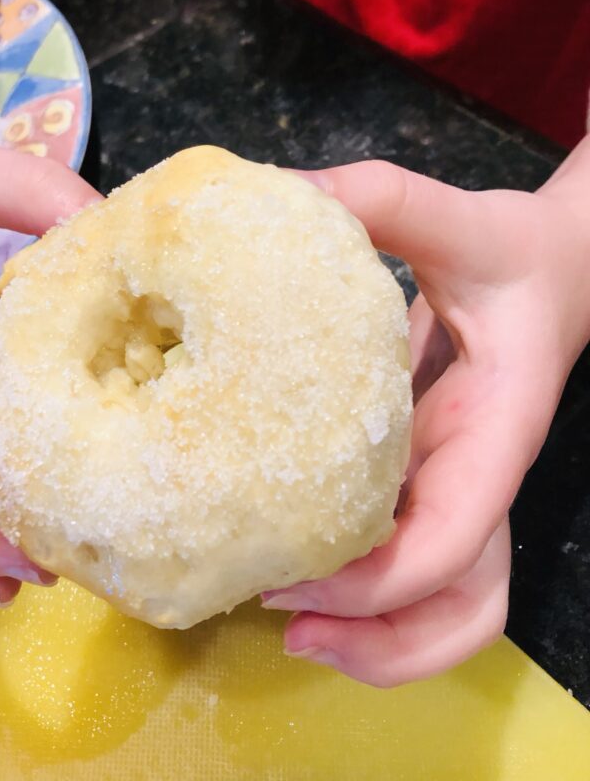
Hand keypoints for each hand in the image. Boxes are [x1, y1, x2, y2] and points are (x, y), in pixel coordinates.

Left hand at [263, 160, 589, 685]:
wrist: (553, 268)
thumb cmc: (512, 250)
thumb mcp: (457, 219)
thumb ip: (381, 199)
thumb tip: (283, 192)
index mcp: (494, 428)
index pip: (456, 534)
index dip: (380, 578)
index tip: (293, 578)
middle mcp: (480, 476)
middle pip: (463, 605)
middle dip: (380, 637)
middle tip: (280, 615)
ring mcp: (459, 488)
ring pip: (449, 608)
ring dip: (379, 640)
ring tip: (286, 625)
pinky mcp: (431, 480)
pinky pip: (415, 564)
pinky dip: (370, 592)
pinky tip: (300, 564)